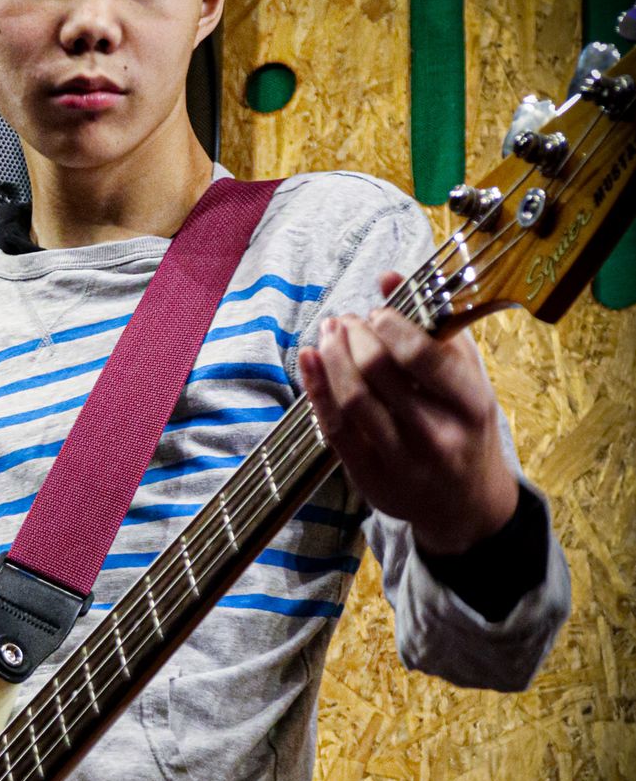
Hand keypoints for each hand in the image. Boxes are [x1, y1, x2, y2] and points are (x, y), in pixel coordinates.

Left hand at [297, 272, 518, 554]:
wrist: (465, 504)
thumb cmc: (465, 426)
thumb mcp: (466, 377)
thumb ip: (432, 326)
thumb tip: (388, 277)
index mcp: (471, 405)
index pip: (424, 357)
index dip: (392, 326)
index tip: (378, 313)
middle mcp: (437, 435)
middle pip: (379, 373)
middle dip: (354, 336)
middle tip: (347, 320)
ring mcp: (401, 461)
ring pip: (352, 400)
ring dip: (331, 357)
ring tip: (328, 333)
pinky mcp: (370, 477)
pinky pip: (333, 428)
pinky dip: (316, 389)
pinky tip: (309, 360)